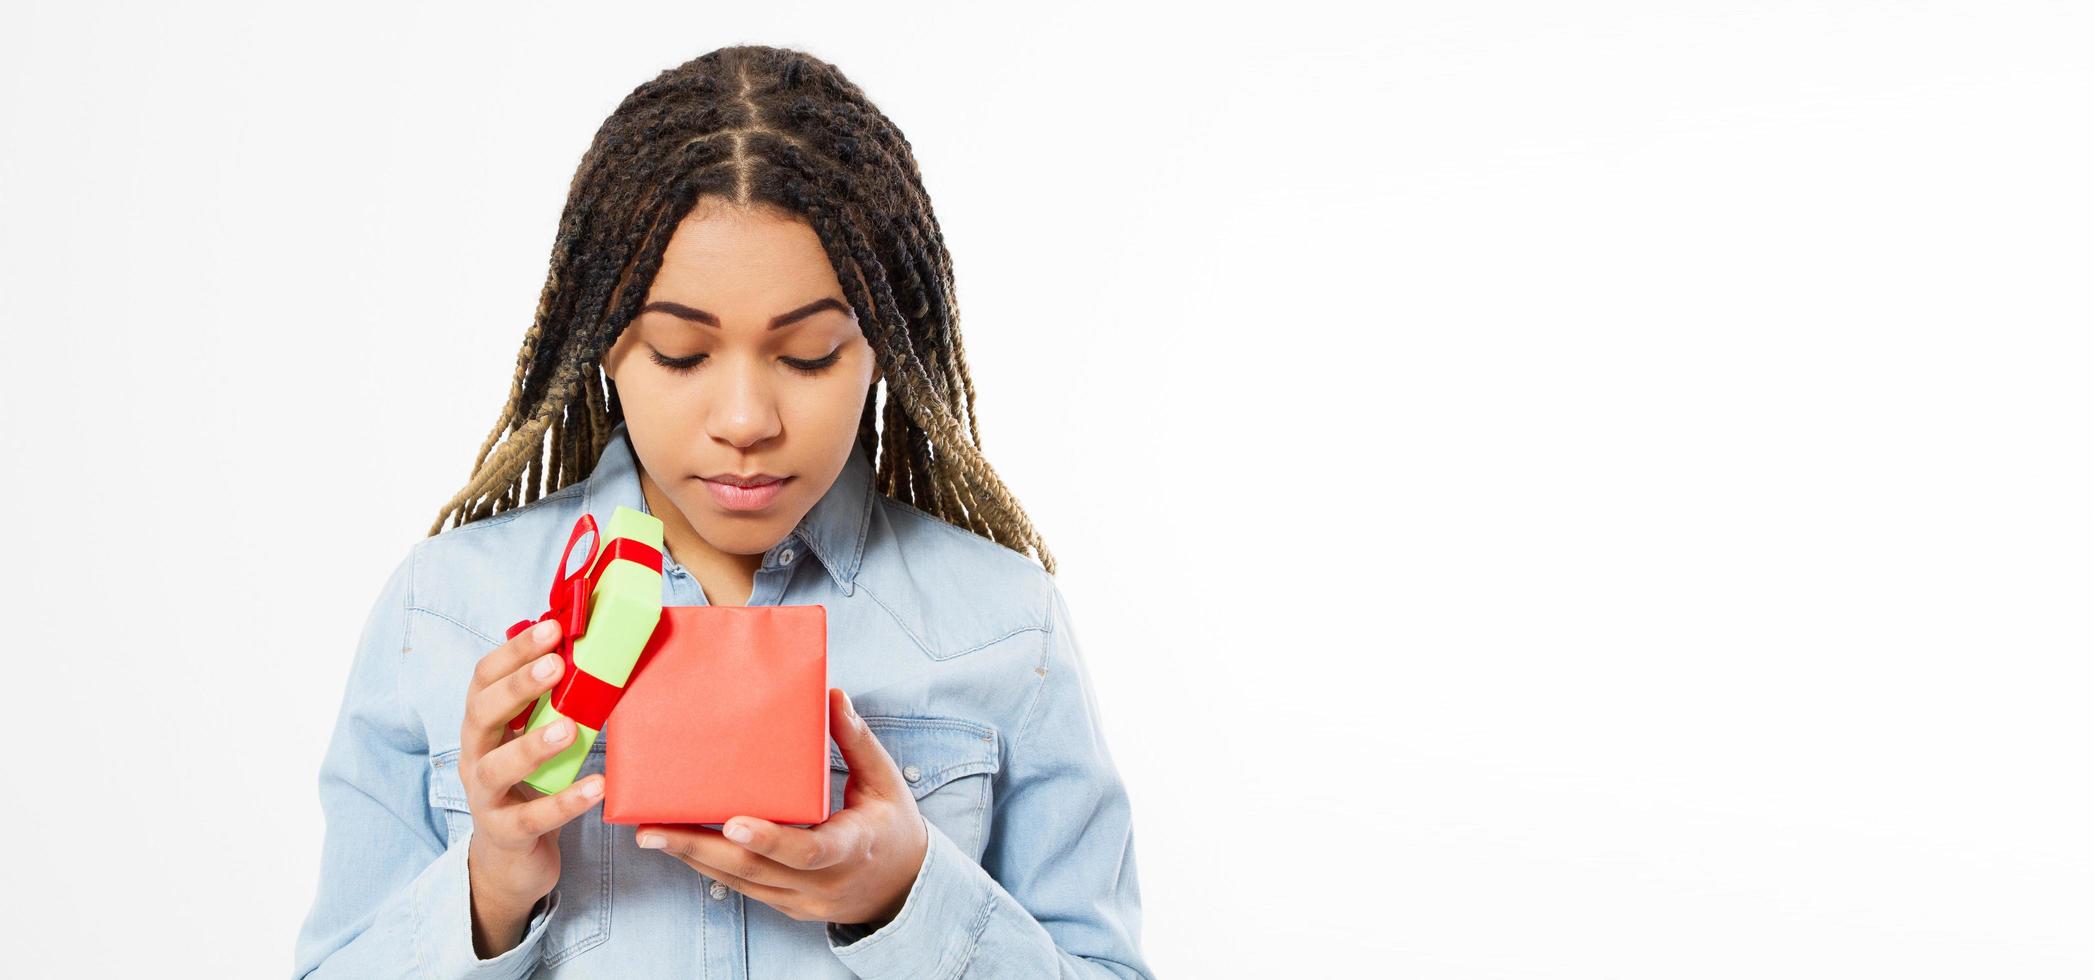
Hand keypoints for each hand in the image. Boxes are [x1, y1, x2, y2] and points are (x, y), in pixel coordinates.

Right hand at [458, 618, 606, 912]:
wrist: (509, 861)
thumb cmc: (528, 786)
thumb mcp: (534, 739)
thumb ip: (552, 703)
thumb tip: (595, 652)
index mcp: (482, 725)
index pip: (484, 679)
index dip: (513, 651)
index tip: (550, 627)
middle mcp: (474, 756)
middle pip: (481, 714)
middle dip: (517, 686)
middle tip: (555, 664)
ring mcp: (484, 797)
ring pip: (496, 768)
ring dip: (531, 745)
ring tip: (570, 729)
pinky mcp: (505, 834)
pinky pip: (531, 818)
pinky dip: (564, 802)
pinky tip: (596, 787)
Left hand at [635, 688, 928, 927]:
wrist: (903, 889)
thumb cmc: (893, 827)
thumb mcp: (885, 782)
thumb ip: (857, 742)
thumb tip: (832, 696)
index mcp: (853, 847)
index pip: (808, 850)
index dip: (769, 839)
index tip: (733, 823)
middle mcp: (823, 883)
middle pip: (754, 870)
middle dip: (699, 849)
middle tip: (652, 831)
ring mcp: (801, 900)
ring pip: (739, 883)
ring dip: (693, 859)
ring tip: (650, 834)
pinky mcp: (786, 905)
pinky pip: (742, 888)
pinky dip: (709, 867)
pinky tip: (679, 847)